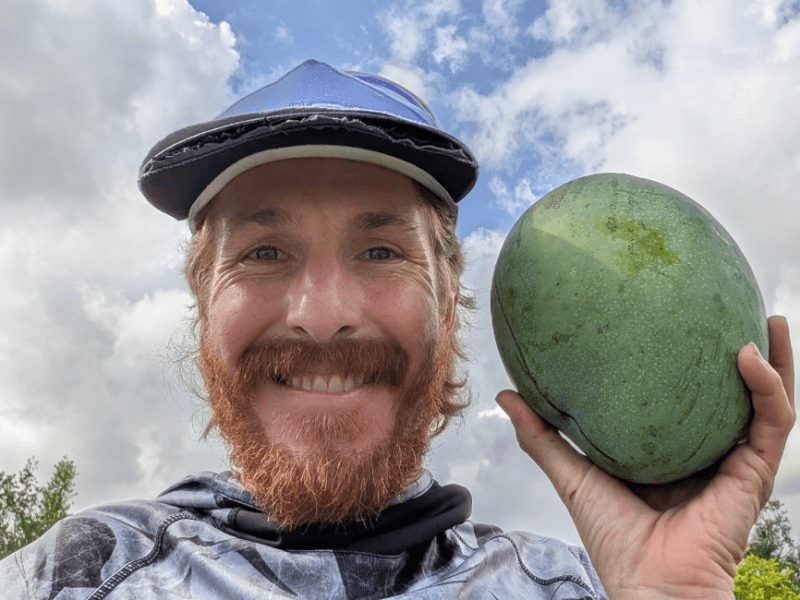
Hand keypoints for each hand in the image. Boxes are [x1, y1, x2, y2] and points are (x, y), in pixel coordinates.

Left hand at [496, 315, 794, 599]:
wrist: (649, 583)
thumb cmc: (613, 537)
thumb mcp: (572, 472)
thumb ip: (542, 434)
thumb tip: (506, 394)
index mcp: (672, 450)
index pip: (686, 397)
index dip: (687, 362)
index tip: (674, 319)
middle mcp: (707, 450)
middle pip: (731, 392)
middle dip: (741, 352)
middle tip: (731, 306)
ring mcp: (735, 460)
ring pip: (765, 400)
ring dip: (773, 359)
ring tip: (765, 317)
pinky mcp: (754, 472)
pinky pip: (772, 421)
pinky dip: (768, 386)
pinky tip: (750, 354)